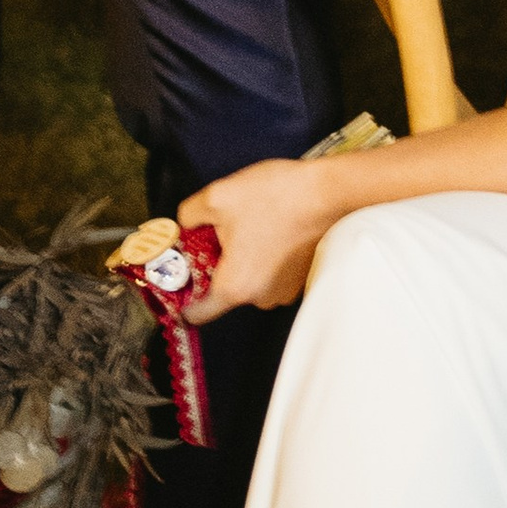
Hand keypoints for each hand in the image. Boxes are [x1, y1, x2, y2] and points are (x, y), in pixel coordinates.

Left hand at [176, 159, 340, 314]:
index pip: (197, 314)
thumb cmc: (273, 197)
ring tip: (248, 225)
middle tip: (216, 234)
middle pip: (223, 291)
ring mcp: (282, 292)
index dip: (181, 299)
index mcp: (234, 287)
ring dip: (242, 260)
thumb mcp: (217, 197)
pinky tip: (268, 229)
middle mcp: (259, 298)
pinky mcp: (298, 280)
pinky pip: (269, 275)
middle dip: (216, 266)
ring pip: (248, 281)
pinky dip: (264, 259)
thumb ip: (189, 215)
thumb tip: (184, 224)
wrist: (328, 193)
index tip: (178, 278)